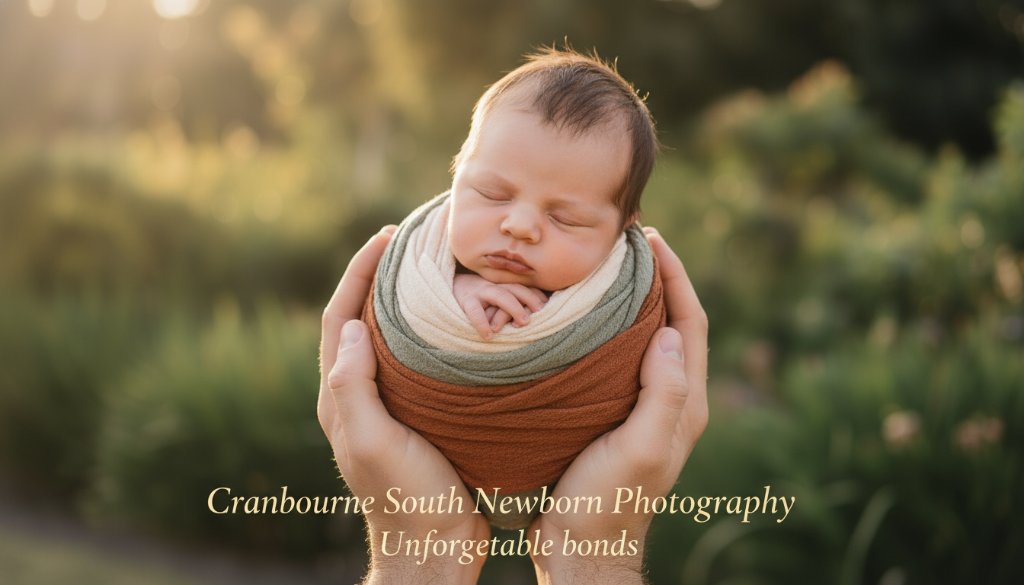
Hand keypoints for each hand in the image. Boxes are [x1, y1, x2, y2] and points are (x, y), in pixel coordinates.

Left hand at [318, 226, 490, 583]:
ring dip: (404, 298)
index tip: (386, 236)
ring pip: (390, 336)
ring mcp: (389, 404)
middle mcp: (359, 394)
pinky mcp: (418, 414)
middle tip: (410, 239)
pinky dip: (430, 330)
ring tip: (433, 266)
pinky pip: (418, 358)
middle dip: (379, 274)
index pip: (340, 318)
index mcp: (341, 396)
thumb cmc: (407, 496)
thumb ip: (353, 389)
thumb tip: (352, 327)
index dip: (358, 272)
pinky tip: (457, 320)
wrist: (434, 546)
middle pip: (361, 318)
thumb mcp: (375, 443)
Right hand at [453, 273, 547, 338]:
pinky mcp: (465, 301)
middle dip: (530, 298)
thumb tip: (535, 316)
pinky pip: (474, 311)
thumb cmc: (477, 298)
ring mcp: (479, 291)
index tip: (549, 305)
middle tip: (541, 312)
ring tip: (523, 322)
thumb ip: (510, 303)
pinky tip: (488, 335)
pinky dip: (482, 323)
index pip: (523, 287)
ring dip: (513, 307)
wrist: (448, 288)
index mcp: (502, 285)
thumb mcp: (495, 298)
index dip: (537, 295)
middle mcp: (493, 286)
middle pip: (516, 288)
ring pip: (500, 295)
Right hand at [530, 227, 708, 584]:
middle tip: (628, 242)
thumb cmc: (607, 499)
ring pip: (645, 336)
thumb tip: (669, 334)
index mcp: (685, 403)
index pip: (692, 323)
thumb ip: (663, 394)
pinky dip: (607, 326)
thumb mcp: (640, 447)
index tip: (652, 240)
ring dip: (632, 298)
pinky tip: (580, 315)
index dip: (677, 276)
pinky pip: (618, 355)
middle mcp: (671, 399)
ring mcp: (643, 405)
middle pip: (673, 322)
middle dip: (657, 277)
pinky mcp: (614, 412)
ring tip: (605, 266)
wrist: (579, 544)